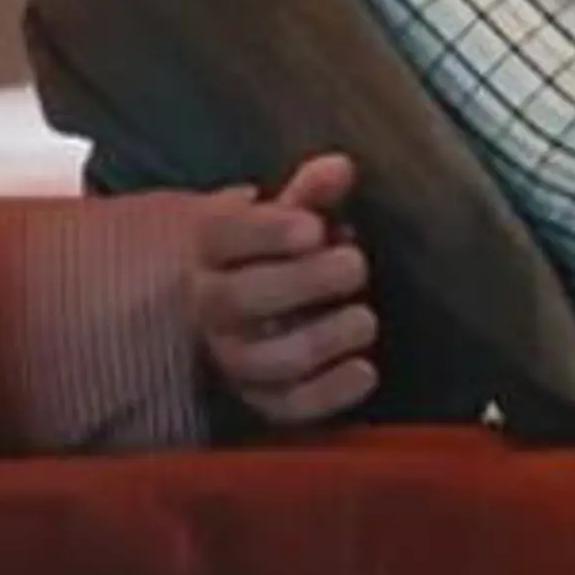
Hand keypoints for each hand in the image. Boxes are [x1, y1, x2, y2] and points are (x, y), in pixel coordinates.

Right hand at [186, 150, 378, 427]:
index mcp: (209, 245)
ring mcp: (231, 354)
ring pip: (264, 359)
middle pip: (241, 299)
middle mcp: (209, 303)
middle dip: (305, 281)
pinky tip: (365, 370)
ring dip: (322, 339)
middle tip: (354, 265)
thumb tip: (340, 168)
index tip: (313, 229)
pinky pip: (285, 406)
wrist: (235, 298)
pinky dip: (328, 395)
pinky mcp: (259, 396)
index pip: (223, 235)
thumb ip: (311, 194)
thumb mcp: (284, 215)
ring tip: (364, 317)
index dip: (267, 233)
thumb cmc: (271, 249)